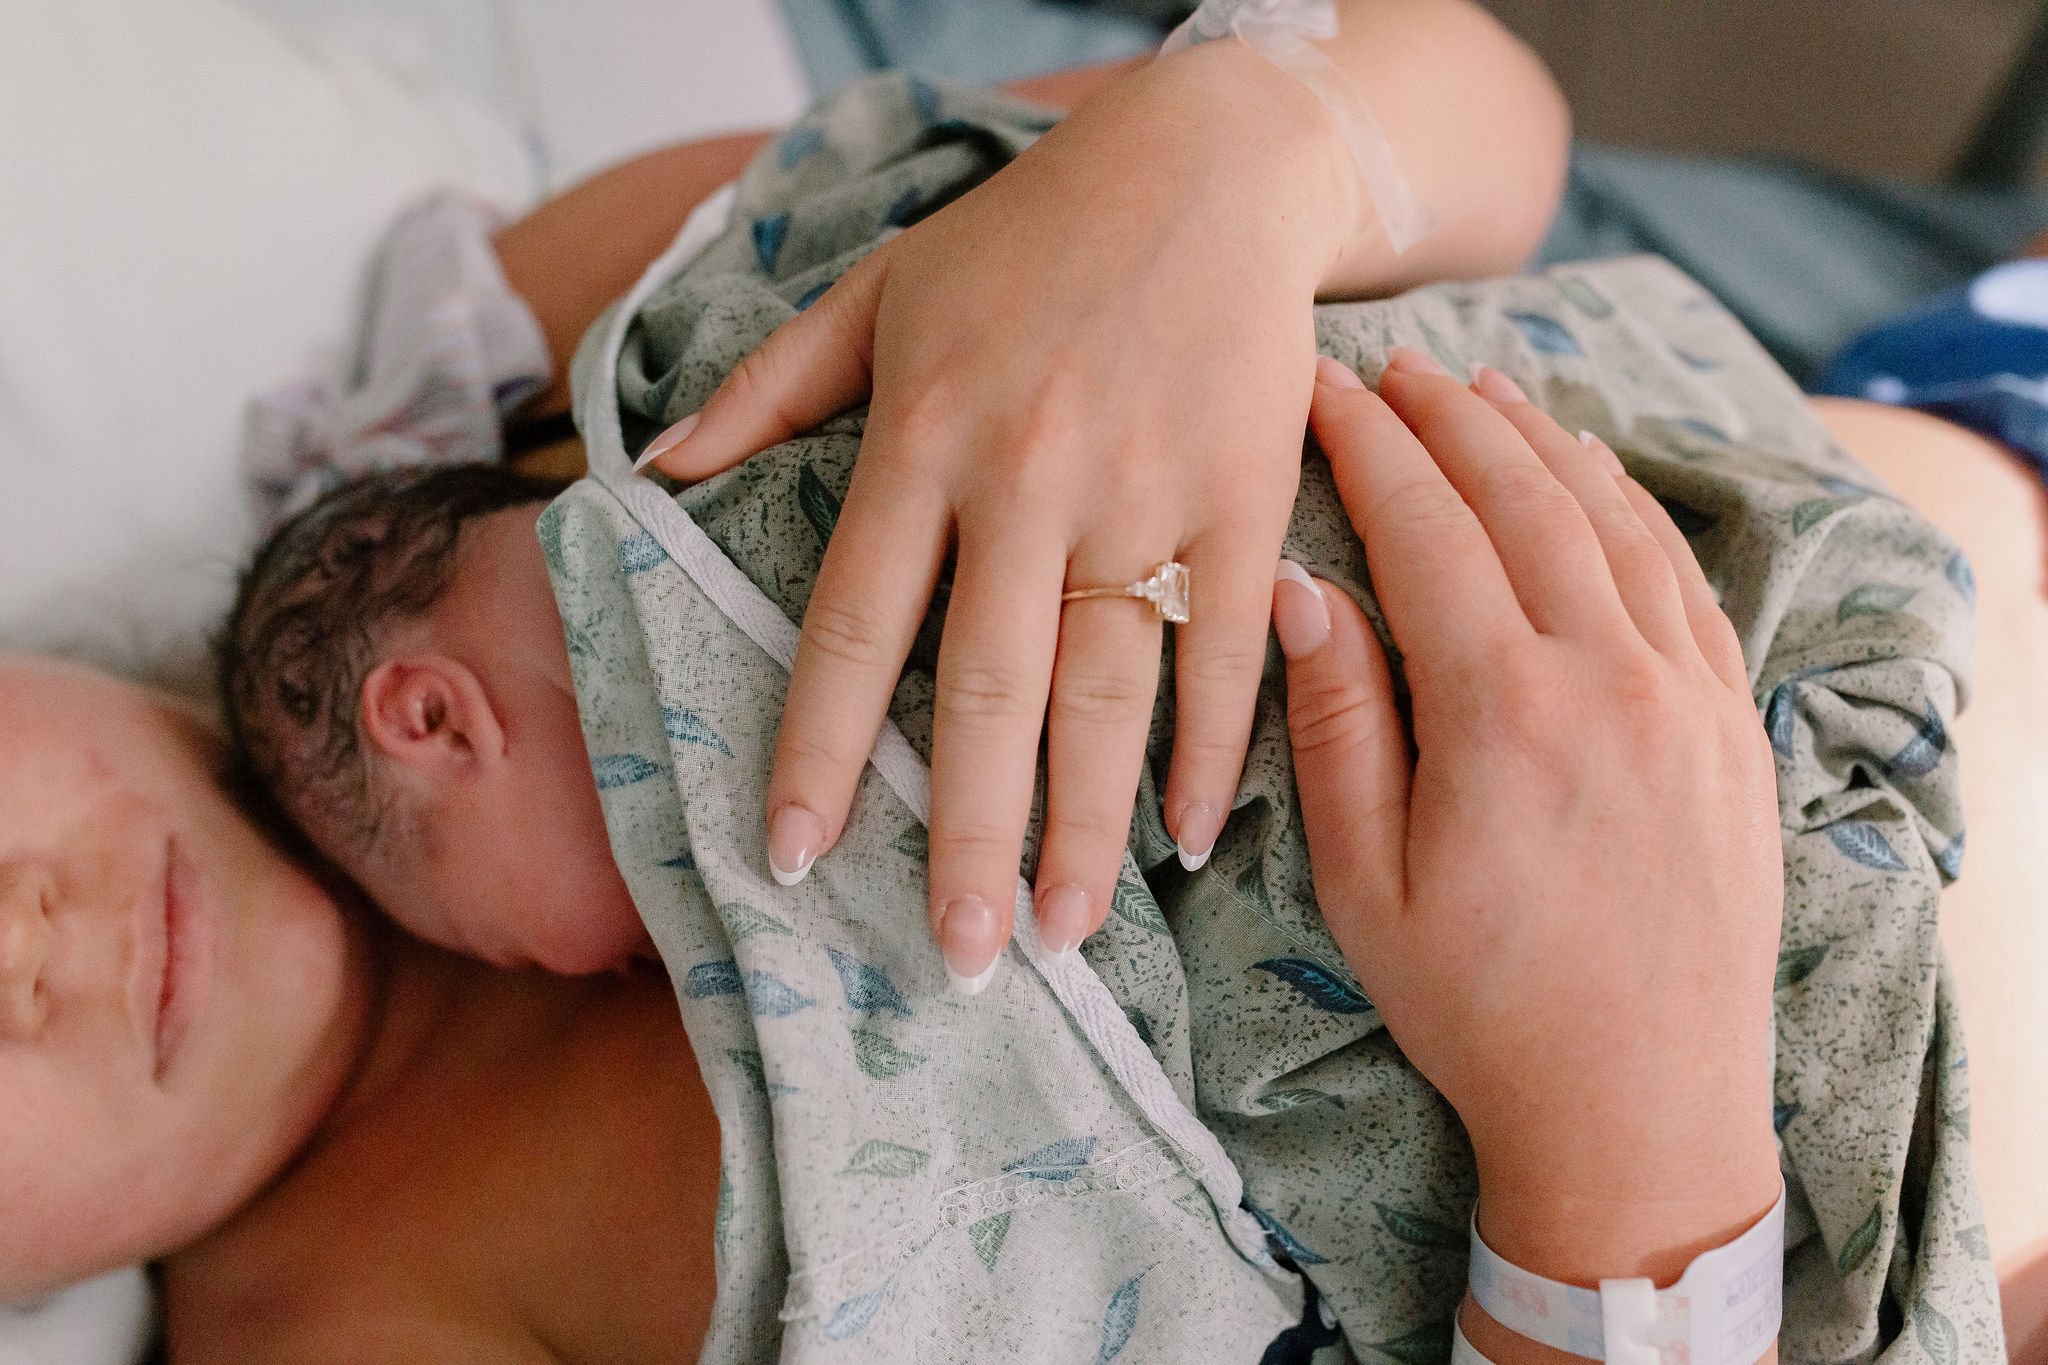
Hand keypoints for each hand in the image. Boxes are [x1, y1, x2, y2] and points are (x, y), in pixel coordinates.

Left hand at [646, 42, 1357, 986]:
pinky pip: (1226, 645)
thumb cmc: (1026, 236)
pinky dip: (1211, 748)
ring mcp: (1147, 489)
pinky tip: (1186, 839)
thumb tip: (652, 471)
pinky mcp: (1246, 493)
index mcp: (924, 432)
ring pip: (1110, 686)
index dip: (822, 749)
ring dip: (1087, 824)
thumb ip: (766, 388)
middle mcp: (1030, 473)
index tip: (796, 860)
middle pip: (990, 687)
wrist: (1206, 162)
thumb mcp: (874, 289)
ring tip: (1063, 936)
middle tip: (958, 959)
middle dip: (970, 836)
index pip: (856, 622)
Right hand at [1274, 351, 1782, 1285]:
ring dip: (1544, 443)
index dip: (1367, 446)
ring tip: (1487, 388)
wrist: (1642, 1108)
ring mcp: (1687, 697)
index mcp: (1504, 713)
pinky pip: (1682, 580)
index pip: (1425, 531)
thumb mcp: (1367, 881)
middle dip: (1450, 419)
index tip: (1323, 387)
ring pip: (1611, 524)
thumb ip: (1338, 723)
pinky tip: (1595, 477)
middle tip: (1395, 364)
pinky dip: (1632, 509)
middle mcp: (1610, 680)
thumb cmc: (1480, 1007)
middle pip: (1523, 501)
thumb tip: (1299, 590)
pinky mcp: (1731, 727)